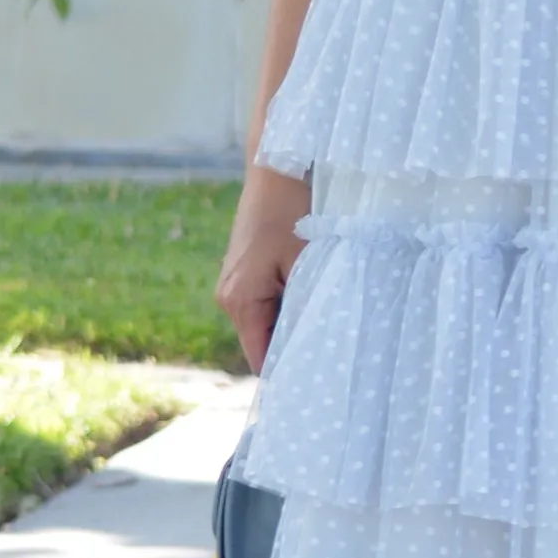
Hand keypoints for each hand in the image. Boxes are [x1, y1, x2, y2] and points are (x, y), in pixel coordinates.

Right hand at [216, 164, 310, 369]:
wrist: (275, 170)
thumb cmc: (293, 214)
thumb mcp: (306, 264)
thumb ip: (305, 308)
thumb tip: (313, 346)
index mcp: (240, 302)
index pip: (260, 358)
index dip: (287, 374)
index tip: (315, 387)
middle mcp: (228, 297)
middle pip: (261, 341)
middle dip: (291, 346)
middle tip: (329, 357)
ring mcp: (231, 284)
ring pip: (264, 321)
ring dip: (289, 322)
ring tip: (324, 323)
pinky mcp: (240, 272)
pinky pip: (262, 302)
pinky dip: (284, 304)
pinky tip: (310, 295)